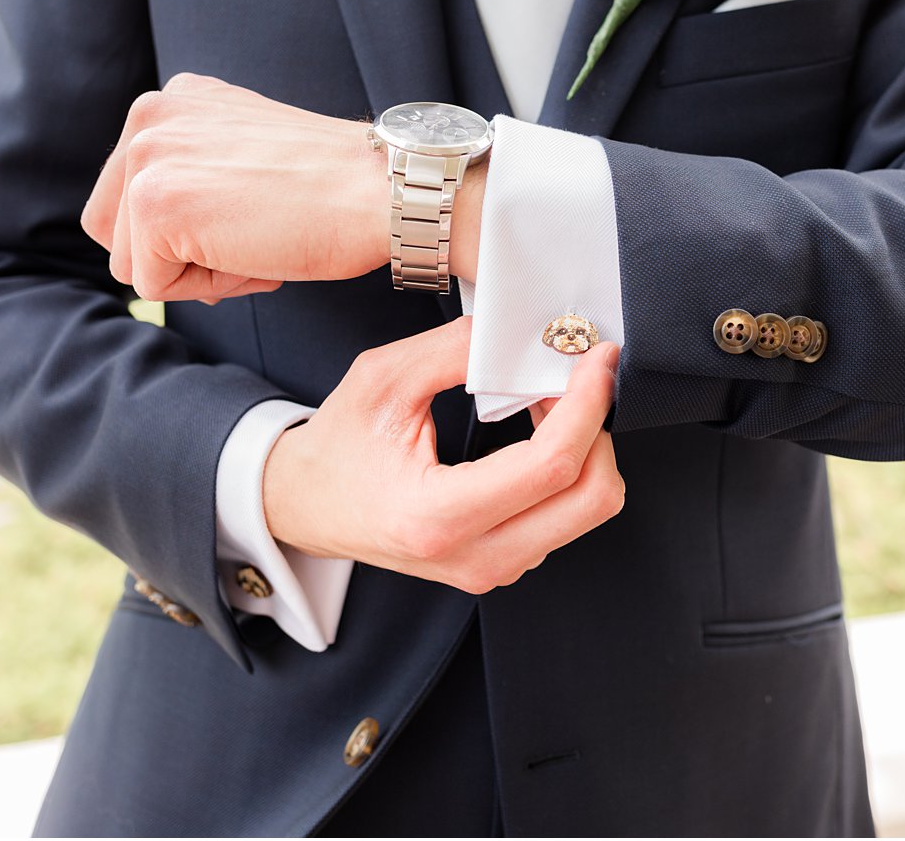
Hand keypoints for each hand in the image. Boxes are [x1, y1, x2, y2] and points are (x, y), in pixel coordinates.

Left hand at [80, 73, 485, 299]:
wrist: (382, 192)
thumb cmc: (336, 188)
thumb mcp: (247, 156)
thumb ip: (197, 171)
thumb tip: (153, 242)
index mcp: (172, 102)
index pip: (130, 198)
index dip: (188, 233)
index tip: (252, 216)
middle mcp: (148, 116)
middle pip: (115, 232)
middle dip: (178, 256)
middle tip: (252, 236)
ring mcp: (146, 158)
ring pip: (133, 263)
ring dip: (197, 274)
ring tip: (257, 241)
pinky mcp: (155, 205)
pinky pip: (157, 287)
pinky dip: (210, 290)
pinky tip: (258, 254)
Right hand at [263, 316, 623, 593]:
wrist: (307, 505)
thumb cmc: (337, 448)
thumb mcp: (384, 379)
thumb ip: (456, 351)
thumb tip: (522, 335)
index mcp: (438, 515)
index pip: (551, 466)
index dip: (588, 405)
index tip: (596, 360)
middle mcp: (473, 556)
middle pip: (593, 499)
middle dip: (597, 427)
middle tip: (574, 379)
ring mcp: (491, 569)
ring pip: (586, 510)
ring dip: (583, 447)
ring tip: (544, 402)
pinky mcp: (502, 565)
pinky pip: (565, 517)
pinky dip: (567, 469)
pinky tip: (534, 435)